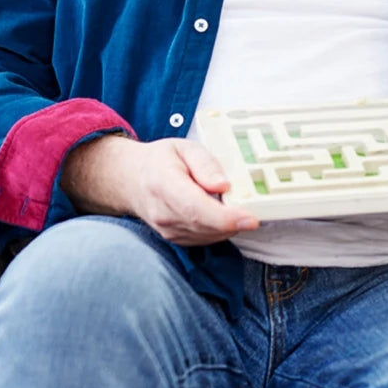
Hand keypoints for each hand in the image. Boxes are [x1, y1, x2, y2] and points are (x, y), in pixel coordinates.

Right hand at [60, 135, 259, 244]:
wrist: (131, 180)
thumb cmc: (161, 161)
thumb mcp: (184, 148)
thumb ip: (205, 164)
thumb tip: (224, 186)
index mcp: (164, 184)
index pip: (195, 208)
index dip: (225, 217)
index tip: (251, 218)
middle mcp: (163, 212)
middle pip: (205, 225)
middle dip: (235, 223)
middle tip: (256, 212)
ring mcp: (167, 230)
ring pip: (208, 235)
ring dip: (228, 225)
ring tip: (235, 206)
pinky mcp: (175, 238)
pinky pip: (205, 239)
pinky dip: (219, 230)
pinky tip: (222, 214)